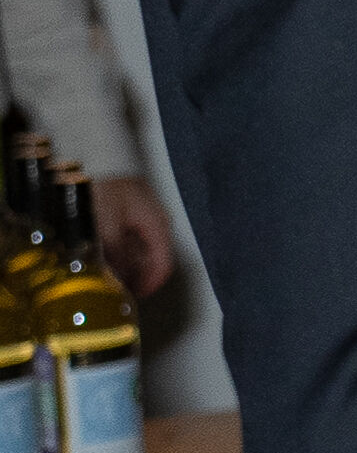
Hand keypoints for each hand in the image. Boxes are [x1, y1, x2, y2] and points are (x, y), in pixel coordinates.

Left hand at [91, 174, 176, 298]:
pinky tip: (102, 252)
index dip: (149, 287)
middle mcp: (156, 222)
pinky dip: (119, 250)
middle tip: (116, 290)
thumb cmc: (106, 186)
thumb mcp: (108, 225)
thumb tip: (120, 280)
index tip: (132, 300)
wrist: (95, 153)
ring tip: (106, 273)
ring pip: (141, 249)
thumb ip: (117, 256)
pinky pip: (130, 238)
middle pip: (153, 260)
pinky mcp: (129, 208)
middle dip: (136, 277)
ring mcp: (143, 214)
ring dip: (126, 264)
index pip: (164, 267)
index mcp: (158, 227)